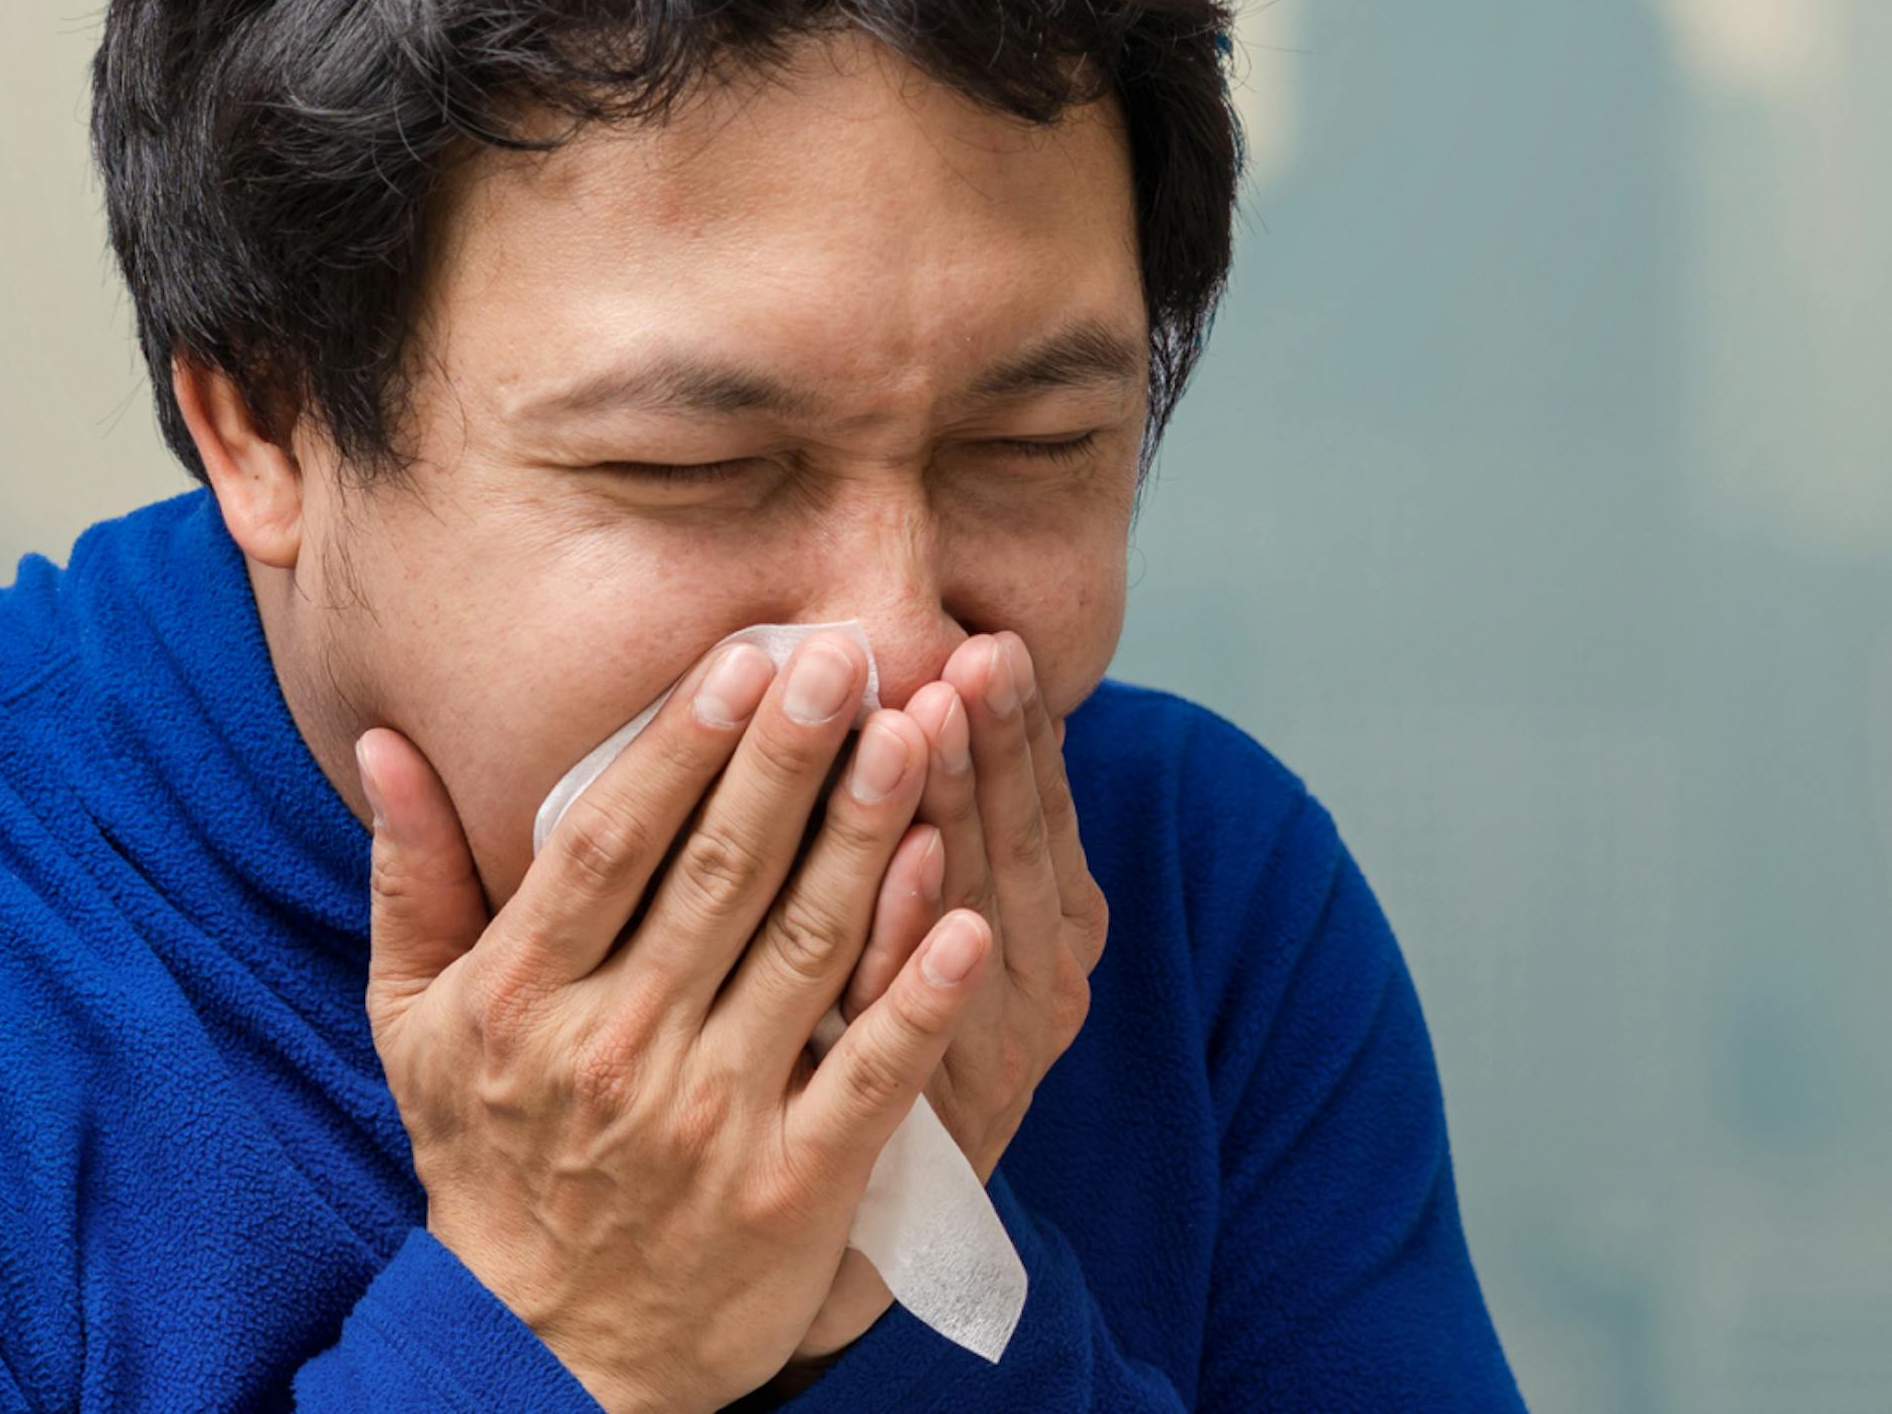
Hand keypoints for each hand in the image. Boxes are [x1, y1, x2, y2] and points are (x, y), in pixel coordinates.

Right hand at [359, 633, 995, 1413]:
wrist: (547, 1354)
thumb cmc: (488, 1163)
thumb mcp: (413, 1026)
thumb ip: (413, 880)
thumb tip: (388, 744)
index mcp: (527, 1000)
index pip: (610, 846)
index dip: (680, 747)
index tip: (743, 659)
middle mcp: (616, 1049)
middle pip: (719, 877)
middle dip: (790, 757)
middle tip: (850, 652)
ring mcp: (711, 1121)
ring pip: (803, 953)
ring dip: (867, 838)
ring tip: (918, 735)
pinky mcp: (794, 1189)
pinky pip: (870, 1074)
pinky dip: (922, 996)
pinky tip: (969, 916)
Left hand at [783, 631, 1107, 1370]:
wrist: (844, 1248)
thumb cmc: (875, 1062)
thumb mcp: (930, 942)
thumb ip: (938, 834)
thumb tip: (930, 697)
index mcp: (1046, 931)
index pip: (1033, 810)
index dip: (1016, 733)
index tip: (990, 644)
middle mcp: (1033, 990)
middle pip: (1009, 850)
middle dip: (992, 749)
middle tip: (973, 654)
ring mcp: (984, 1063)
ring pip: (975, 919)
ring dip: (964, 815)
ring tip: (942, 717)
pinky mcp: (914, 1126)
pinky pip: (909, 1035)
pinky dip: (921, 962)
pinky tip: (924, 887)